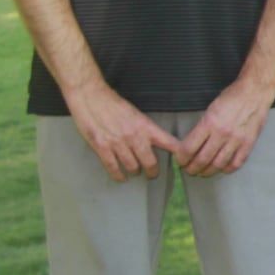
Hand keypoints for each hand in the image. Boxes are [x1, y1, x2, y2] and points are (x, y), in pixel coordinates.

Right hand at [66, 82, 181, 181]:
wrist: (90, 96)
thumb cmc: (112, 102)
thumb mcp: (135, 113)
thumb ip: (144, 128)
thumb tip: (153, 140)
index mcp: (145, 126)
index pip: (169, 143)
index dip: (178, 154)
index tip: (183, 161)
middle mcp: (134, 137)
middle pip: (150, 162)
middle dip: (152, 171)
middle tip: (152, 173)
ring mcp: (118, 144)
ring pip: (132, 167)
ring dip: (135, 171)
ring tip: (135, 171)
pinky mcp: (102, 148)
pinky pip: (113, 167)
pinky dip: (118, 175)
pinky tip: (121, 177)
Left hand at [177, 77, 271, 176]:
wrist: (255, 92)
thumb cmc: (231, 97)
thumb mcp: (210, 109)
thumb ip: (201, 128)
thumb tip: (191, 145)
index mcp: (210, 123)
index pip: (189, 148)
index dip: (181, 159)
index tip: (180, 161)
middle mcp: (223, 134)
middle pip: (202, 160)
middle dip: (192, 168)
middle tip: (189, 169)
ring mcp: (237, 140)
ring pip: (218, 165)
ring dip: (207, 172)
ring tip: (202, 172)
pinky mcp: (249, 144)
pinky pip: (236, 164)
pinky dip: (226, 169)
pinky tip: (221, 168)